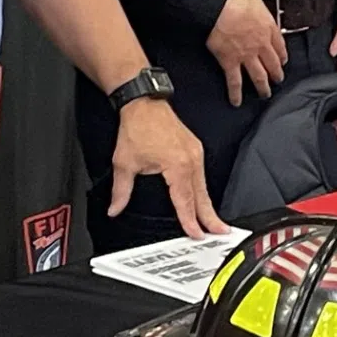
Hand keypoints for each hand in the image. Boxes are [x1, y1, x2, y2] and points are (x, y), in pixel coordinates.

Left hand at [108, 98, 227, 238]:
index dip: (190, 220)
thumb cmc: (138, 127)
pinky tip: (203, 199)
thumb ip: (121, 191)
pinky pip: (202, 175)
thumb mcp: (124, 163)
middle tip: (221, 233)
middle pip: (202, 196)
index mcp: (177, 165)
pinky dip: (203, 190)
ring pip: (204, 186)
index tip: (196, 234)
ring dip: (208, 205)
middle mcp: (191, 160)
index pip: (185, 200)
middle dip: (211, 217)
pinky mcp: (194, 148)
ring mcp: (195, 153)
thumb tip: (115, 209)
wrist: (144, 103)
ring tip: (215, 222)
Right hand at [207, 0, 286, 106]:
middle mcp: (261, 45)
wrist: (221, 7)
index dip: (282, 54)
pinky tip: (236, 102)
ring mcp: (246, 56)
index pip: (279, 44)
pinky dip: (235, 93)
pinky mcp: (230, 62)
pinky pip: (234, 82)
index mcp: (268, 27)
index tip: (283, 60)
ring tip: (265, 94)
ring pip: (259, 76)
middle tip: (278, 80)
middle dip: (276, 73)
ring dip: (263, 87)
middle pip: (272, 63)